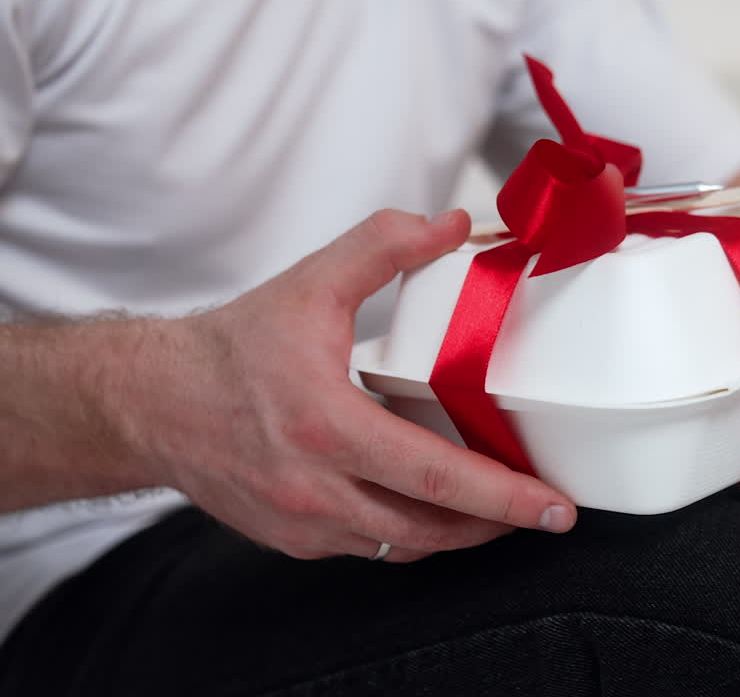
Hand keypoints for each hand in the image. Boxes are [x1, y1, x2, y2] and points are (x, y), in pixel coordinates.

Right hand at [116, 209, 576, 561]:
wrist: (152, 403)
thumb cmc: (232, 351)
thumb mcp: (311, 285)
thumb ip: (383, 247)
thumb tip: (450, 225)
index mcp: (326, 427)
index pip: (434, 476)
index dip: (502, 496)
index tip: (552, 506)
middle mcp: (315, 488)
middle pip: (431, 528)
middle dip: (498, 525)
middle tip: (545, 512)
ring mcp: (303, 524)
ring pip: (404, 547)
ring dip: (459, 534)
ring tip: (502, 512)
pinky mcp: (294, 541)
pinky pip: (371, 548)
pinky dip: (413, 533)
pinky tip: (436, 510)